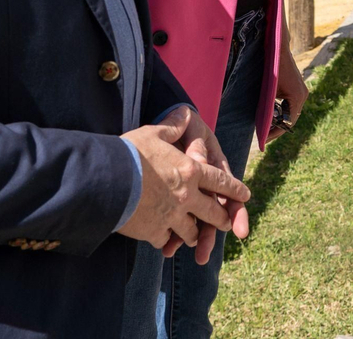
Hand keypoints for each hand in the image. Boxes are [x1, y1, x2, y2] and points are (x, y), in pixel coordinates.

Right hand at [117, 109, 250, 264]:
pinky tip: (165, 241)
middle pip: (212, 212)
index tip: (245, 195)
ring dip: (194, 235)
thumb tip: (184, 112)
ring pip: (191, 231)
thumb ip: (173, 126)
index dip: (234, 189)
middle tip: (226, 224)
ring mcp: (172, 216)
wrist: (107, 179)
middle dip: (221, 219)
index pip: (220, 181)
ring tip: (195, 238)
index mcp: (191, 170)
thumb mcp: (154, 133)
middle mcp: (187, 195)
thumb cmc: (131, 153)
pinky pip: (165, 239)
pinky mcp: (154, 231)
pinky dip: (166, 240)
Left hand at [269, 44, 308, 140]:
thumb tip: (264, 124)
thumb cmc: (273, 69)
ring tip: (266, 128)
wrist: (279, 49)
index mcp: (297, 97)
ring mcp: (302, 92)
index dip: (276, 133)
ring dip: (280, 120)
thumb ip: (269, 107)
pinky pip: (291, 105)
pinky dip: (282, 111)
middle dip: (277, 128)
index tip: (265, 140)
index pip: (289, 123)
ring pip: (291, 113)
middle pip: (291, 119)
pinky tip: (272, 114)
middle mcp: (302, 96)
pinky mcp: (298, 89)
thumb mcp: (269, 91)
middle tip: (264, 136)